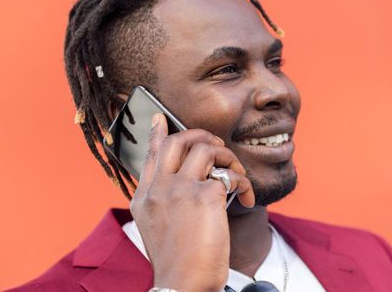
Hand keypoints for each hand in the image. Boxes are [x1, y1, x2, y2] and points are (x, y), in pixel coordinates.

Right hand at [130, 113, 254, 291]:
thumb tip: (181, 179)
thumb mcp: (158, 226)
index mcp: (145, 197)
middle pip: (177, 142)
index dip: (157, 133)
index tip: (160, 117)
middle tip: (216, 145)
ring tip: (236, 173)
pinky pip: (230, 175)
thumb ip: (165, 199)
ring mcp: (180, 189)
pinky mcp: (205, 196)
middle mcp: (159, 188)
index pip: (151, 155)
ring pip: (206, 149)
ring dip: (227, 156)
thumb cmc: (177, 260)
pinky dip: (244, 182)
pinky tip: (247, 198)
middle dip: (201, 135)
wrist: (183, 285)